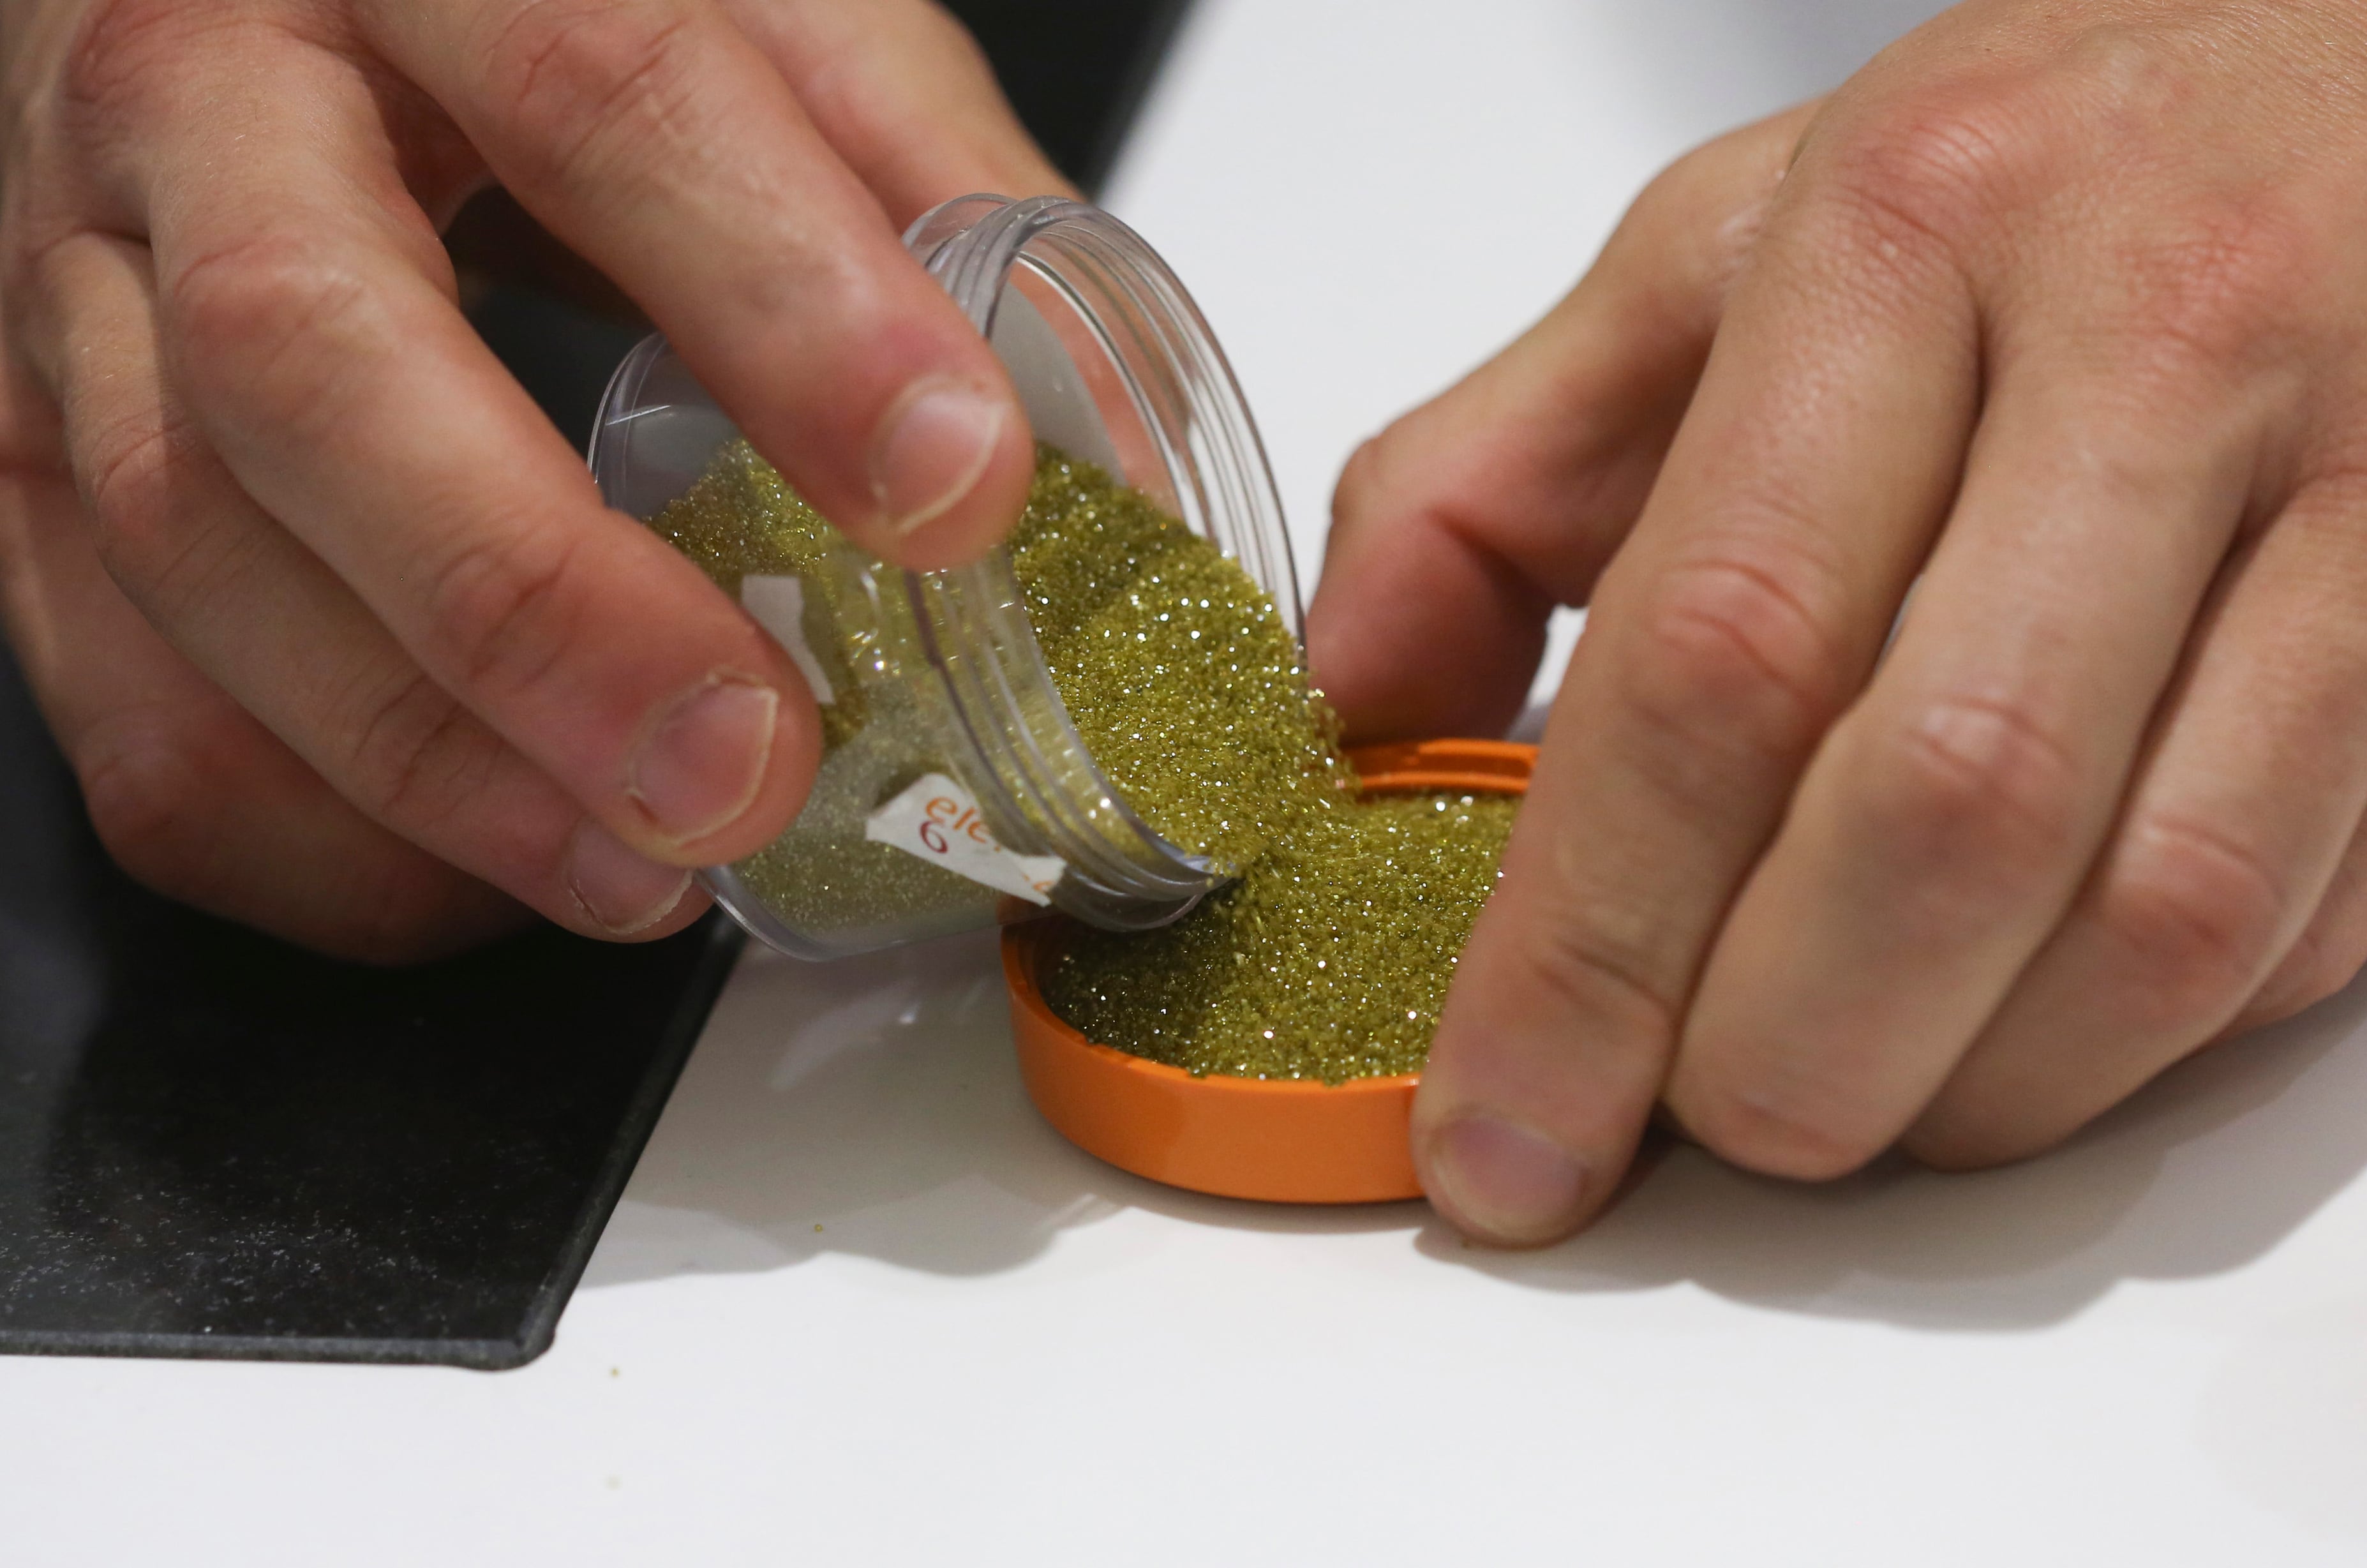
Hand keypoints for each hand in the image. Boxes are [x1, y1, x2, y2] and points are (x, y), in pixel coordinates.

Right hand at [0, 0, 1058, 960]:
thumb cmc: (509, 0)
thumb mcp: (751, 13)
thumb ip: (929, 192)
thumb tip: (1098, 448)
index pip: (602, 95)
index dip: (787, 306)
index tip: (949, 484)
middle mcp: (195, 111)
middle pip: (314, 364)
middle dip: (541, 604)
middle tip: (744, 762)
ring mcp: (70, 299)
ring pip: (190, 556)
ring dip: (433, 764)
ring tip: (650, 865)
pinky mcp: (24, 472)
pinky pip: (120, 699)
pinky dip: (316, 829)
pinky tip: (490, 861)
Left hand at [1312, 0, 2366, 1242]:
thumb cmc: (2059, 156)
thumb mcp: (1727, 248)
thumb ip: (1496, 472)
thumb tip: (1356, 708)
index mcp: (1914, 239)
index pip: (1716, 655)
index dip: (1585, 944)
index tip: (1501, 1124)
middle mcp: (2167, 346)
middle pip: (1946, 808)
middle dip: (1779, 1054)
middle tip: (1682, 1125)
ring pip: (2164, 911)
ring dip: (1966, 1084)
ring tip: (1845, 1094)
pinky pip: (2316, 920)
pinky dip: (2138, 1038)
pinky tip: (2022, 1015)